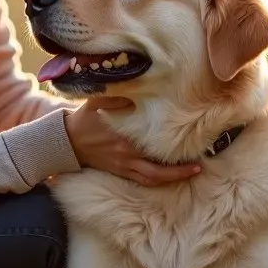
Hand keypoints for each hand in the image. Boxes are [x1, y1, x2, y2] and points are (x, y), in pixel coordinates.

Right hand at [64, 96, 200, 185]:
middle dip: (180, 169)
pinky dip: (158, 181)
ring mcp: (124, 165)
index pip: (153, 142)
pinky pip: (143, 180)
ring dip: (174, 177)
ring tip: (193, 171)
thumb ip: (116, 95)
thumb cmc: (85, 119)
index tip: (192, 137)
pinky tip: (171, 177)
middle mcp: (127, 155)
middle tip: (200, 165)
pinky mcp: (121, 171)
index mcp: (125, 138)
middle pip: (158, 168)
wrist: (67, 141)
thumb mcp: (97, 101)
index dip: (173, 142)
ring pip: (153, 178)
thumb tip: (136, 86)